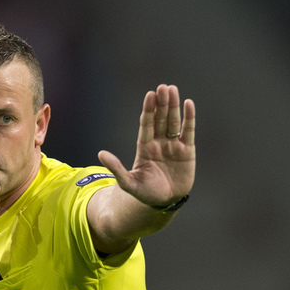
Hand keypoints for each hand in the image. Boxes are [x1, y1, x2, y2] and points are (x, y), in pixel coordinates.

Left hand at [98, 84, 195, 207]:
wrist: (165, 202)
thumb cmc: (145, 193)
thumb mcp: (128, 183)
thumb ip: (116, 168)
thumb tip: (101, 154)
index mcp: (145, 147)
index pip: (147, 124)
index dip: (148, 110)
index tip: (149, 95)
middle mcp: (159, 143)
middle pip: (160, 119)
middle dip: (162, 104)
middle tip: (163, 87)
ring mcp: (174, 146)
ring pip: (173, 122)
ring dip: (174, 106)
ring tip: (173, 89)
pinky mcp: (187, 151)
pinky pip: (188, 132)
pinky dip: (189, 118)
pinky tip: (189, 104)